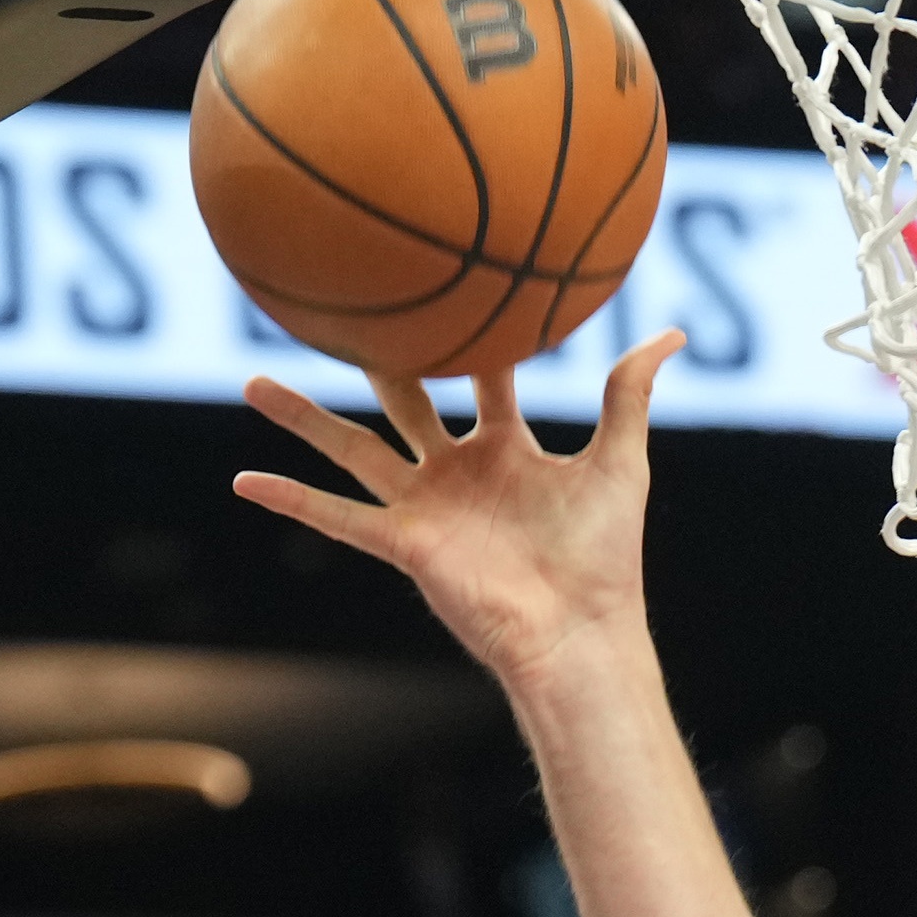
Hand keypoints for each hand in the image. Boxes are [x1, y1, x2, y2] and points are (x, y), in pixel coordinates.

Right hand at [233, 338, 683, 689]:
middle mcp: (459, 474)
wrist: (582, 630)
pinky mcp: (405, 545)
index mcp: (508, 452)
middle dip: (377, 360)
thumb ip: (629, 393)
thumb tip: (672, 332)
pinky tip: (244, 482)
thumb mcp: (620, 461)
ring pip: (353, 448)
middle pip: (406, 403)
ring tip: (253, 380)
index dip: (474, 339)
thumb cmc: (605, 557)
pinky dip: (291, 500)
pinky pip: (337, 517)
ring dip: (303, 418)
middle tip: (344, 311)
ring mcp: (426, 509)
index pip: (483, 380)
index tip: (451, 286)